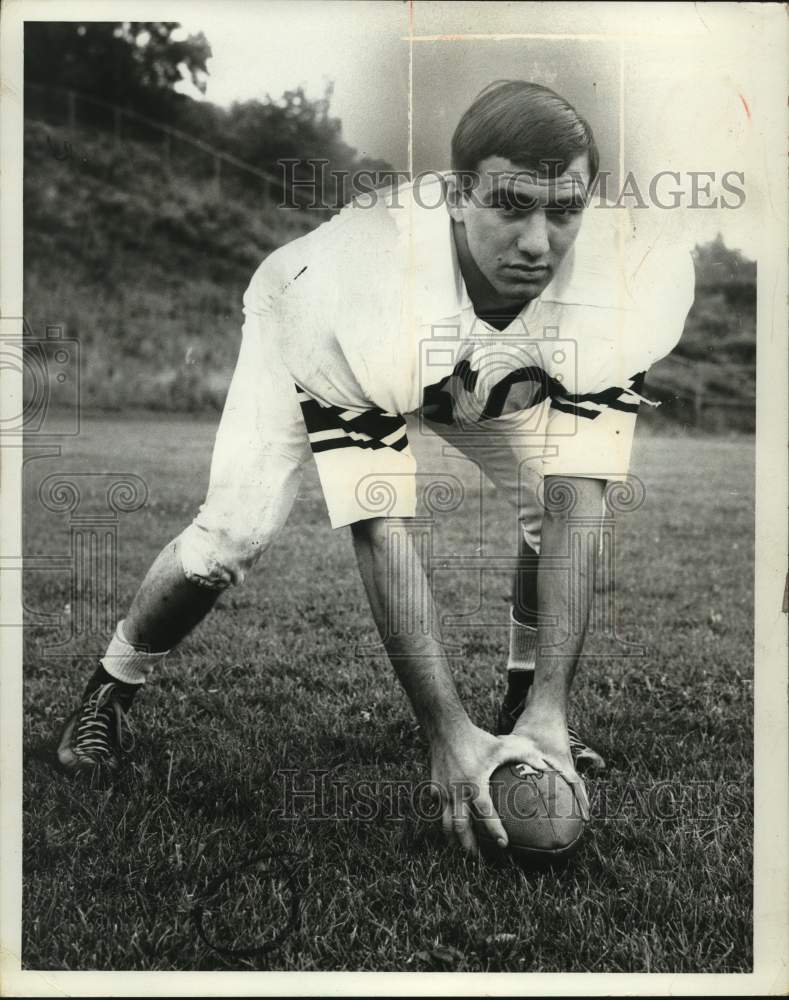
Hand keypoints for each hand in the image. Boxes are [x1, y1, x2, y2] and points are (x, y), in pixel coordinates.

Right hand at [429, 720, 562, 855]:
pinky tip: (453, 827)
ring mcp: (443, 791)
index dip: (495, 831)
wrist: (445, 728)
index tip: (504, 845)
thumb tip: (546, 765)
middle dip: (470, 847)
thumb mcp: (503, 746)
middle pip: (460, 828)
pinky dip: (446, 821)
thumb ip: (524, 756)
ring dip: (455, 841)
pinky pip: (440, 810)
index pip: (485, 814)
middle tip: (481, 860)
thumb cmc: (477, 738)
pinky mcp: (435, 788)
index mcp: (475, 783)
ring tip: (464, 852)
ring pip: (446, 824)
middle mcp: (457, 791)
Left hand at [511, 711, 590, 820]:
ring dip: (572, 799)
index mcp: (560, 761)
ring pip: (572, 784)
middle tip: (578, 827)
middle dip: (580, 806)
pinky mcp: (558, 758)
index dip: (582, 803)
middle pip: (577, 788)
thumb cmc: (534, 722)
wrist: (546, 705)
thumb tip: (489, 766)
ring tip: (568, 820)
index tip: (586, 820)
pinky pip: (564, 777)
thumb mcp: (520, 739)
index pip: (576, 785)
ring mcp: (564, 761)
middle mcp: (566, 763)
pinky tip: (549, 798)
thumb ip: (506, 753)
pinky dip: (562, 788)